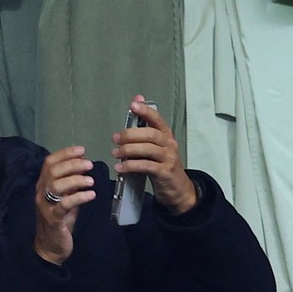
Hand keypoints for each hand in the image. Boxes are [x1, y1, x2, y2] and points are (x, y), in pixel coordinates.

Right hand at [34, 146, 95, 265]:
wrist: (50, 246)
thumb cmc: (59, 220)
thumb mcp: (65, 197)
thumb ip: (71, 182)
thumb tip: (82, 164)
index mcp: (42, 185)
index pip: (49, 163)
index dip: (65, 153)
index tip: (82, 150)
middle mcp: (40, 193)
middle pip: (52, 171)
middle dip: (72, 164)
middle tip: (89, 164)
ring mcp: (45, 206)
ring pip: (56, 185)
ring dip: (75, 180)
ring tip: (91, 181)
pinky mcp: (53, 219)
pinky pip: (65, 205)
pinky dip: (79, 197)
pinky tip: (91, 195)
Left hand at [111, 95, 197, 214]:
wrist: (177, 188)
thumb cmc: (162, 164)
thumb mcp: (155, 146)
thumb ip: (144, 129)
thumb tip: (136, 103)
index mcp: (166, 135)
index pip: (157, 119)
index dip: (145, 111)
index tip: (133, 105)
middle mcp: (169, 144)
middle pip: (150, 134)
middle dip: (130, 135)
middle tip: (115, 138)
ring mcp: (168, 158)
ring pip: (147, 149)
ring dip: (128, 150)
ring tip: (115, 153)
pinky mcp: (164, 172)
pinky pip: (146, 166)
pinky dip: (130, 165)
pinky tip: (120, 167)